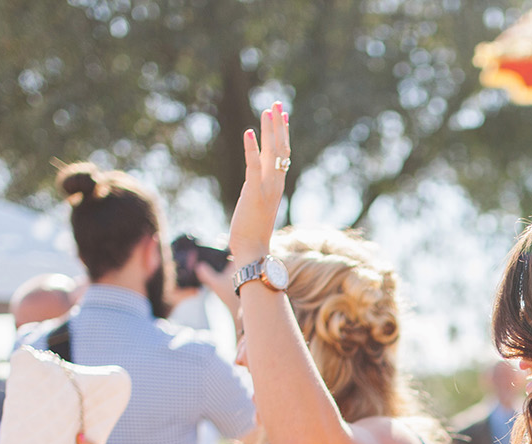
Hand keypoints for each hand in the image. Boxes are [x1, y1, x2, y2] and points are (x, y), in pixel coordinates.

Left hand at [228, 102, 289, 265]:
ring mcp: (267, 188)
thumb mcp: (257, 206)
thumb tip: (253, 185)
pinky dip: (252, 148)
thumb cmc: (252, 235)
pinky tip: (248, 131)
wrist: (253, 252)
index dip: (283, 133)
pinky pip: (254, 166)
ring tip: (268, 109)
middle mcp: (276, 184)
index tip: (283, 115)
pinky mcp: (254, 192)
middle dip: (279, 124)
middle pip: (282, 148)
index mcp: (277, 186)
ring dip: (271, 130)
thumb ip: (257, 192)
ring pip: (273, 153)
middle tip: (277, 103)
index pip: (283, 155)